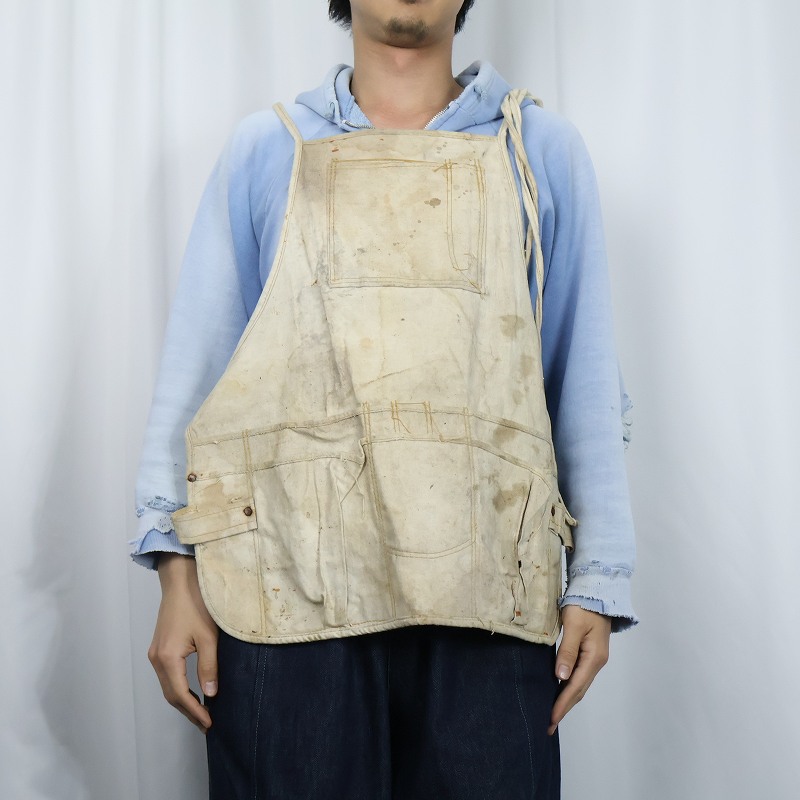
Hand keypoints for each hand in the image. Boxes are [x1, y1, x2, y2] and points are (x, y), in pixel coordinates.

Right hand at [148, 553, 218, 731]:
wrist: (180, 581)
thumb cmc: (196, 604)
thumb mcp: (208, 637)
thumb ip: (209, 666)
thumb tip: (210, 693)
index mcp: (168, 658)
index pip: (180, 695)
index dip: (194, 712)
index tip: (209, 723)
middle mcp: (156, 658)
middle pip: (170, 694)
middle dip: (188, 711)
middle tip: (206, 723)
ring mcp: (155, 653)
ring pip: (167, 686)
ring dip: (183, 700)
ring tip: (201, 711)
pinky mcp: (159, 647)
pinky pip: (167, 675)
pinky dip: (178, 687)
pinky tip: (192, 689)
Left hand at [548, 605, 610, 734]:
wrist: (598, 590)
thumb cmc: (584, 605)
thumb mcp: (573, 626)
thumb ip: (567, 651)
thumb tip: (561, 678)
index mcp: (594, 658)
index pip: (575, 687)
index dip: (562, 704)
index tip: (550, 719)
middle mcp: (596, 662)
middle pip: (579, 690)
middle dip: (564, 708)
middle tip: (548, 725)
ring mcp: (594, 658)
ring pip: (579, 684)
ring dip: (566, 700)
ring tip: (552, 714)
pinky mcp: (589, 652)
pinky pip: (578, 675)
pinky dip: (569, 687)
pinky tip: (560, 691)